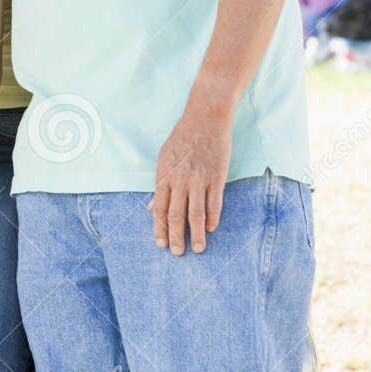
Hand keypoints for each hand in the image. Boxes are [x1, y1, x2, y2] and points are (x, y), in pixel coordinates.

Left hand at [151, 108, 232, 254]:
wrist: (205, 118)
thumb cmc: (182, 138)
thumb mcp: (164, 158)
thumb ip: (160, 184)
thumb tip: (153, 207)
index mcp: (164, 175)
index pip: (159, 209)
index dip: (159, 228)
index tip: (160, 244)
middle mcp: (180, 179)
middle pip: (176, 215)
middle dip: (176, 237)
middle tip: (177, 253)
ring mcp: (199, 178)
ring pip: (196, 213)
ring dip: (197, 234)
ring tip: (199, 249)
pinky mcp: (217, 176)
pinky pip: (215, 202)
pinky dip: (213, 218)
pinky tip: (211, 229)